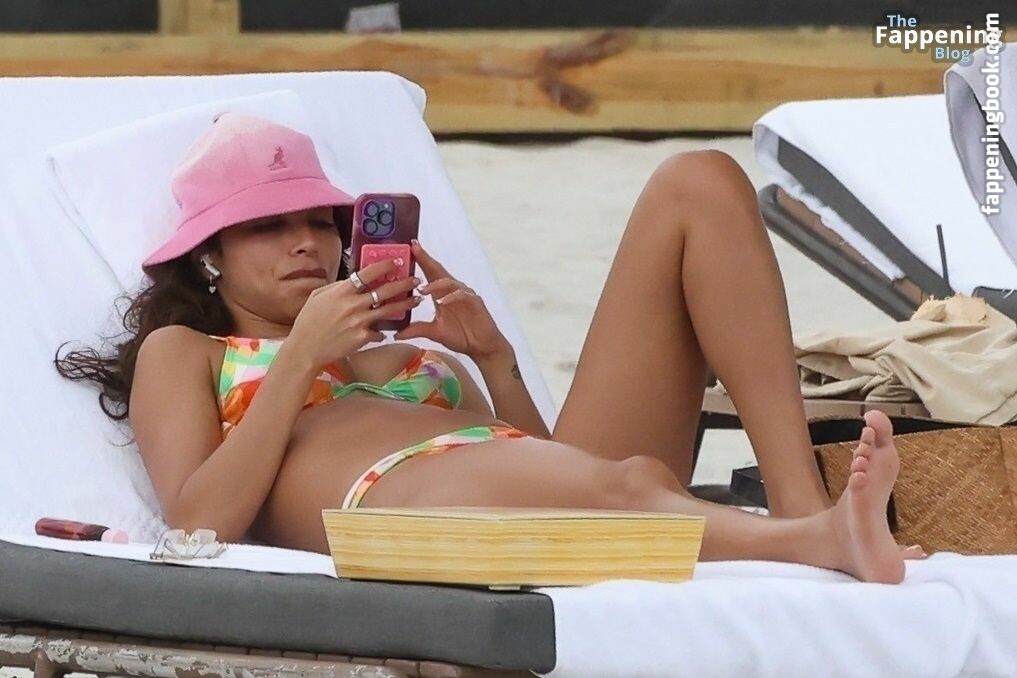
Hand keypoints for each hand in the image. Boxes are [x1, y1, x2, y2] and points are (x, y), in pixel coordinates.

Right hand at [288, 256, 422, 370]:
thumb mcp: (318, 297)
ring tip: (416, 300)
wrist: (306, 348)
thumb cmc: (308, 322)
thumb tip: (351, 280)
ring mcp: (359, 321)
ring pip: (389, 310)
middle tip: (415, 280)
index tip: (397, 261)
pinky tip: (385, 331)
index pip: (368, 273)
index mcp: (342, 291)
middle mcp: (353, 304)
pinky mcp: (362, 337)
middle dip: (403, 284)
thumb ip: (337, 287)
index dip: (384, 265)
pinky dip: (382, 331)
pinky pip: (379, 332)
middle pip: (385, 290)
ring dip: (405, 304)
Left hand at [394, 239, 510, 359]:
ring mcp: (464, 294)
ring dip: (435, 284)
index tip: (410, 246)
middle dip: (426, 259)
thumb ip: (416, 330)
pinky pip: (462, 294)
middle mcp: (452, 290)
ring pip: (449, 282)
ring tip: (422, 290)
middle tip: (414, 248)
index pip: (429, 273)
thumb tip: (396, 334)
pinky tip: (442, 302)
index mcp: (441, 294)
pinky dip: (451, 297)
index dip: (421, 259)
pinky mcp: (475, 302)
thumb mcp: (434, 332)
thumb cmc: (460, 336)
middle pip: (438, 270)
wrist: (480, 346)